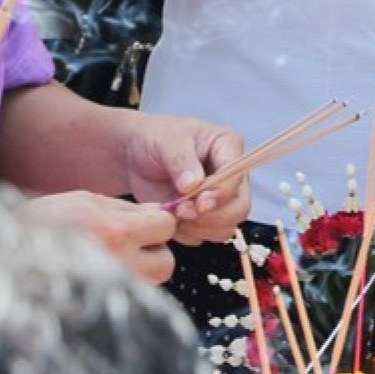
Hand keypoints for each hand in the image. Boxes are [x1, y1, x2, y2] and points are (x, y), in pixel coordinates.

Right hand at [20, 190, 178, 283]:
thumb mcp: (83, 200)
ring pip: (151, 283)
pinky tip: (103, 270)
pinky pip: (131, 295)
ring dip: (142, 270)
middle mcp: (117, 264)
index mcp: (114, 232)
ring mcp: (110, 289)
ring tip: (115, 257)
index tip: (145, 221)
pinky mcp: (102, 305)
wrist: (5, 256)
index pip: (165, 226)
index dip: (157, 221)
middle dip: (155, 251)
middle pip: (166, 263)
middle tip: (134, 242)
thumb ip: (124, 208)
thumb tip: (158, 211)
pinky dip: (125, 283)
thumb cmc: (43, 222)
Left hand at [121, 111, 249, 245]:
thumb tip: (192, 186)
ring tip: (174, 214)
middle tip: (182, 212)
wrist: (134, 154)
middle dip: (212, 216)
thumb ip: (181, 161)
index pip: (237, 176)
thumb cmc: (155, 138)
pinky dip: (187, 233)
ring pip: (225, 227)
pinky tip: (170, 218)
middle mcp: (230, 175)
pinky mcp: (203, 217)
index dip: (221, 194)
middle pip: (240, 207)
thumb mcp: (167, 141)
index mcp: (228, 147)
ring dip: (200, 228)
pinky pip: (204, 236)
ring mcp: (218, 199)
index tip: (199, 203)